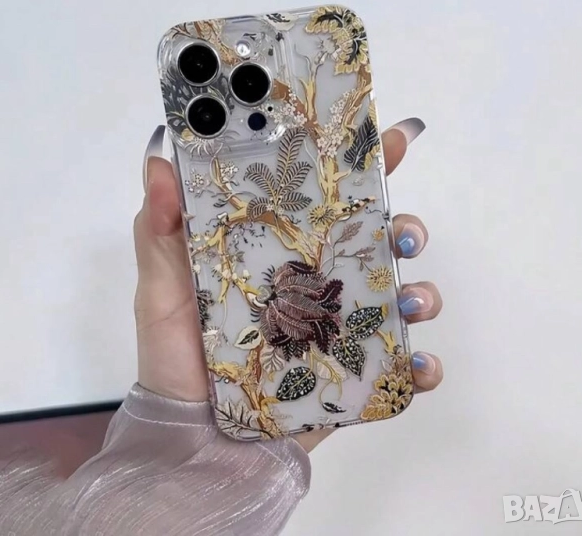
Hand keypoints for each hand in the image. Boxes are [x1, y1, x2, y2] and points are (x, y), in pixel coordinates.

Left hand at [133, 118, 442, 451]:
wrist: (195, 440)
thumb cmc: (176, 359)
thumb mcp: (160, 289)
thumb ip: (159, 230)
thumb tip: (159, 161)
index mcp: (282, 254)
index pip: (327, 200)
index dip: (363, 166)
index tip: (394, 141)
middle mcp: (318, 285)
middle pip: (377, 242)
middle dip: (405, 228)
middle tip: (403, 234)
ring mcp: (339, 330)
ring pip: (400, 297)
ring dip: (421, 292)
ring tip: (412, 302)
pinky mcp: (351, 376)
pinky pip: (399, 367)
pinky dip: (421, 364)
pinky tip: (419, 364)